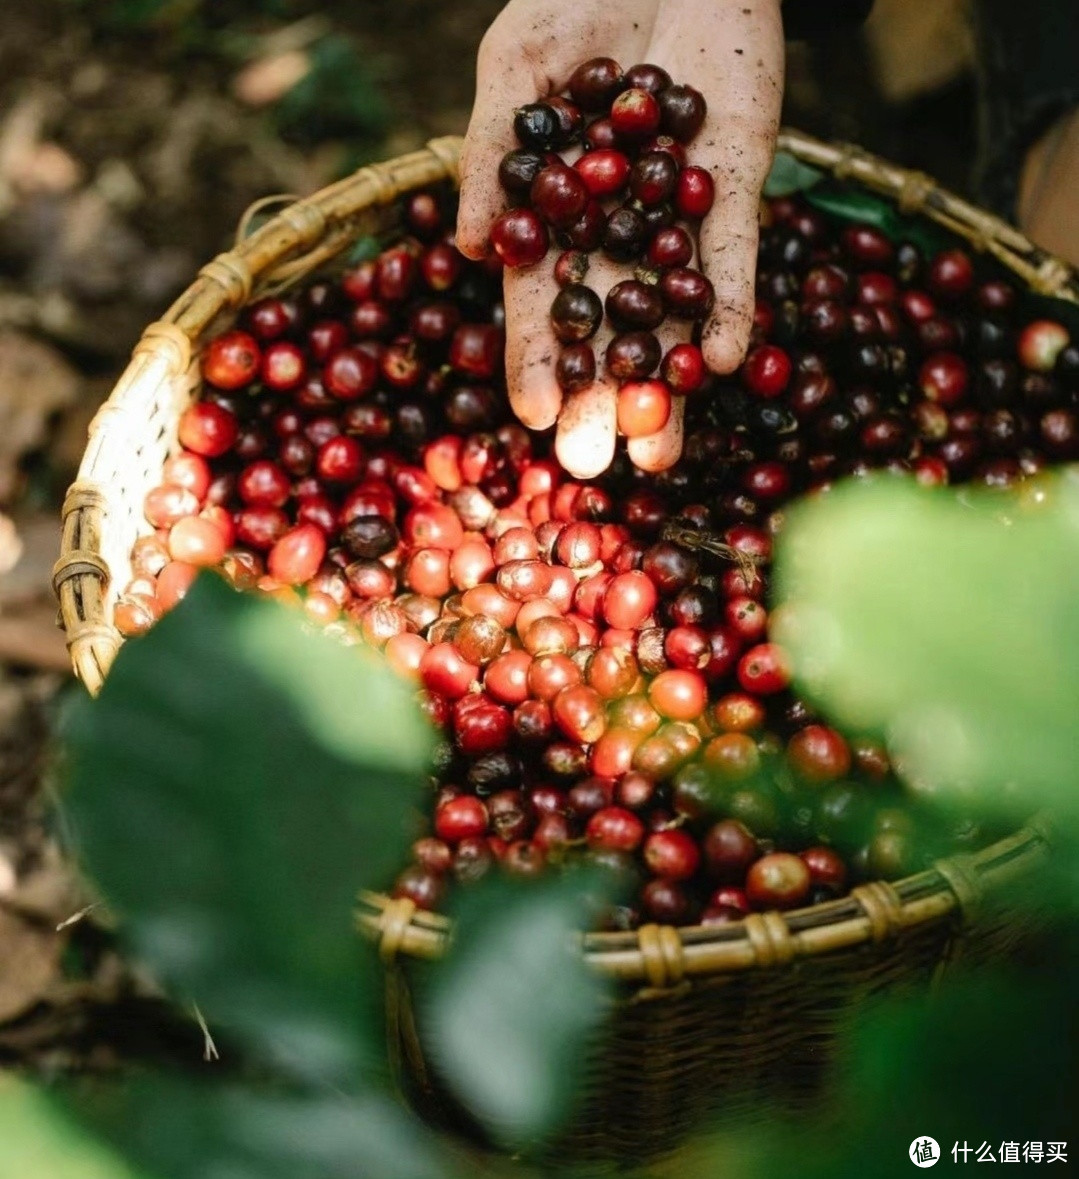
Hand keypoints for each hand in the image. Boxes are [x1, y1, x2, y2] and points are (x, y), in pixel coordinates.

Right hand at [456, 0, 783, 476]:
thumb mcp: (514, 67)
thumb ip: (490, 151)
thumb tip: (466, 245)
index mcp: (555, 216)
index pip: (543, 304)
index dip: (538, 361)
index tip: (534, 418)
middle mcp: (616, 232)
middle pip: (608, 329)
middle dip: (601, 395)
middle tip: (596, 462)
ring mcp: (678, 218)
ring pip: (671, 314)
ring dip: (667, 380)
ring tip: (661, 449)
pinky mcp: (737, 191)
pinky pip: (734, 259)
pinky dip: (730, 307)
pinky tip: (723, 362)